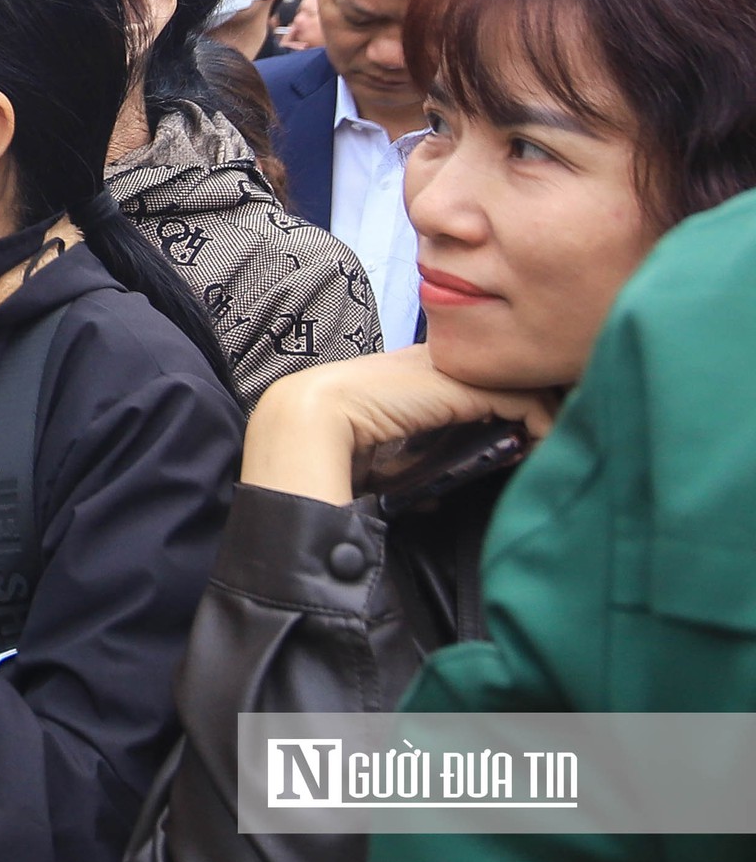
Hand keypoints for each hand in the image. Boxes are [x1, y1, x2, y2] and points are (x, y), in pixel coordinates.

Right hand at [243, 345, 558, 506]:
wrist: (307, 423)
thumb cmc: (331, 445)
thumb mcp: (379, 454)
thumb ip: (409, 463)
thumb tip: (434, 499)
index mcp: (412, 373)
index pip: (476, 378)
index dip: (508, 406)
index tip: (522, 442)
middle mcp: (437, 361)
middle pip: (506, 373)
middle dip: (535, 406)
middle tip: (551, 442)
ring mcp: (451, 369)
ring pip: (522, 381)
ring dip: (544, 416)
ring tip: (554, 447)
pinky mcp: (465, 384)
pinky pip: (524, 398)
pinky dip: (541, 425)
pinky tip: (540, 449)